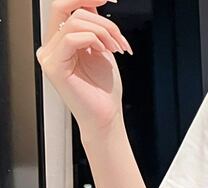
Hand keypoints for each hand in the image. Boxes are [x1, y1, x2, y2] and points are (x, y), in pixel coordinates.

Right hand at [35, 0, 131, 134]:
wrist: (107, 117)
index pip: (65, 7)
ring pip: (74, 22)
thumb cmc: (105, 91)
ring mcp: (49, 56)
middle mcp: (51, 46)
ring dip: (103, 32)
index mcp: (60, 41)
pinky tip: (105, 53)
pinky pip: (71, 38)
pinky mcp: (54, 66)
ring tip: (117, 49)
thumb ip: (94, 27)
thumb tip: (92, 2)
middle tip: (118, 36)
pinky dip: (94, 40)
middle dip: (99, 18)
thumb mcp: (102, 50)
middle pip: (67, 9)